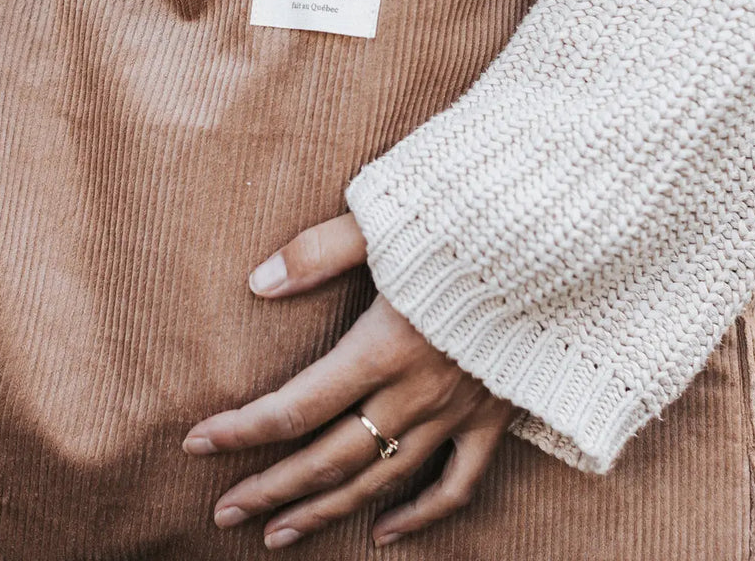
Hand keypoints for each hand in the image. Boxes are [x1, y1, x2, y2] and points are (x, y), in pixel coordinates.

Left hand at [183, 213, 516, 548]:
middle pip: (330, 458)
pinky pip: (457, 485)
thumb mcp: (388, 225)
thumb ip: (318, 252)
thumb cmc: (465, 228)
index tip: (195, 444)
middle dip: (270, 488)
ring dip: (326, 512)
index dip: (241, 430)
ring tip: (276, 534)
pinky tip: (384, 533)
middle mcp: (415, 392)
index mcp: (382, 346)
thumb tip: (257, 283)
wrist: (559, 249)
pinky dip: (421, 516)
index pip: (295, 406)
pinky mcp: (493, 418)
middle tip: (222, 512)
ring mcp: (457, 413)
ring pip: (381, 482)